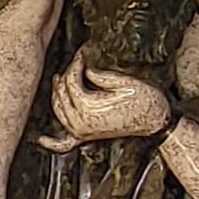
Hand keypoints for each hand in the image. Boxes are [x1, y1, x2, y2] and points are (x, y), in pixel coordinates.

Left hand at [40, 57, 171, 150]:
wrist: (156, 122)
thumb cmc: (145, 102)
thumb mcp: (125, 82)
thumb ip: (101, 75)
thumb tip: (86, 70)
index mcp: (88, 107)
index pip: (71, 81)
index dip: (75, 65)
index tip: (82, 55)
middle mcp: (80, 122)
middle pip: (61, 94)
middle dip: (66, 76)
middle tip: (76, 64)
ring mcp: (82, 132)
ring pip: (58, 111)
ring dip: (56, 96)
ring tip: (58, 80)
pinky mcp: (87, 137)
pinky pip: (65, 143)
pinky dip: (52, 142)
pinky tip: (42, 139)